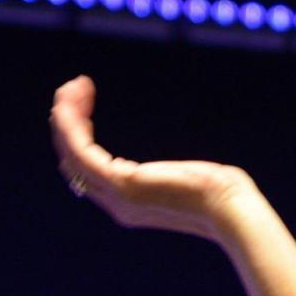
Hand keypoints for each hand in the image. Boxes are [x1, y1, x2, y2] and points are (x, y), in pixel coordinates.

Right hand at [50, 76, 258, 240]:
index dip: (80, 134)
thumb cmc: (220, 194)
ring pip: (71, 153)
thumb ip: (165, 178)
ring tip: (73, 86)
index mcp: (127, 202)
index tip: (86, 101)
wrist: (230, 209)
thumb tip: (170, 172)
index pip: (88, 169)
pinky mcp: (122, 184)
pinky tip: (78, 97)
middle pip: (72, 160)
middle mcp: (116, 203)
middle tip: (73, 88)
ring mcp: (116, 196)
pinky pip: (81, 150)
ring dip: (65, 116)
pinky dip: (73, 122)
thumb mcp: (184, 183)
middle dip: (68, 121)